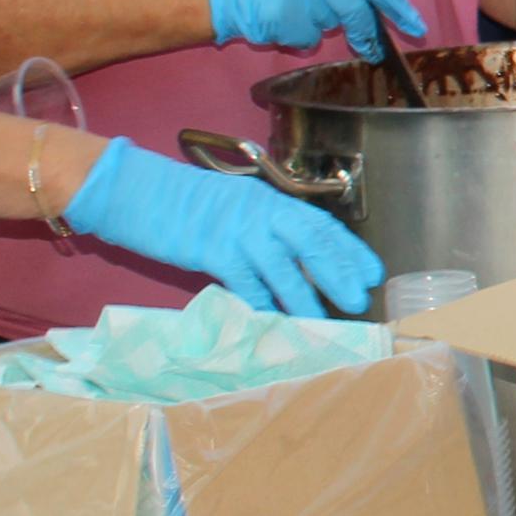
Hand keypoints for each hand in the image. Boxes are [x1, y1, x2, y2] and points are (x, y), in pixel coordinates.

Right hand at [69, 138, 383, 318]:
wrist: (143, 193)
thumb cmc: (192, 205)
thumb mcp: (239, 207)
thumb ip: (267, 229)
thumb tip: (299, 262)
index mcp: (273, 201)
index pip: (322, 225)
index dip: (350, 251)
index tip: (373, 273)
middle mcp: (263, 212)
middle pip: (313, 242)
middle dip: (339, 273)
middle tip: (358, 301)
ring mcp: (239, 231)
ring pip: (284, 269)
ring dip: (306, 299)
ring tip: (323, 322)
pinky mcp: (213, 251)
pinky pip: (246, 284)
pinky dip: (262, 305)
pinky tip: (274, 323)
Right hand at [207, 0, 425, 60]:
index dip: (397, 3)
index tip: (415, 24)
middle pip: (356, 8)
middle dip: (367, 31)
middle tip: (374, 46)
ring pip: (332, 24)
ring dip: (323, 24)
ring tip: (301, 8)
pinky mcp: (283, 18)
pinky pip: (308, 38)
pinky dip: (301, 36)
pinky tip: (285, 19)